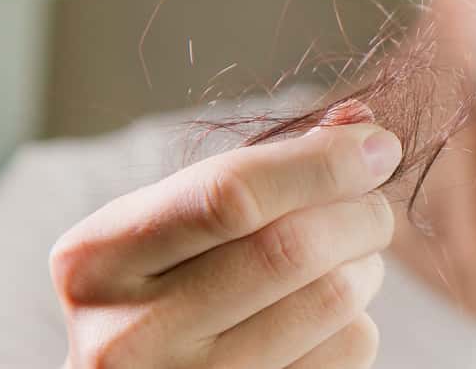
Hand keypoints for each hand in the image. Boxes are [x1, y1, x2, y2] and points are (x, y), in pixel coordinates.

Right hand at [49, 120, 401, 367]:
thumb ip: (259, 168)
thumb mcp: (174, 217)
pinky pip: (348, 350)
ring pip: (333, 299)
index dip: (320, 164)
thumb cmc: (160, 285)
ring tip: (347, 261)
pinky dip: (357, 320)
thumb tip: (362, 128)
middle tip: (372, 208)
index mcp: (97, 258)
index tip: (378, 146)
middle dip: (360, 213)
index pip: (231, 196)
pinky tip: (323, 317)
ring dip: (366, 267)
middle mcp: (131, 332)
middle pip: (293, 249)